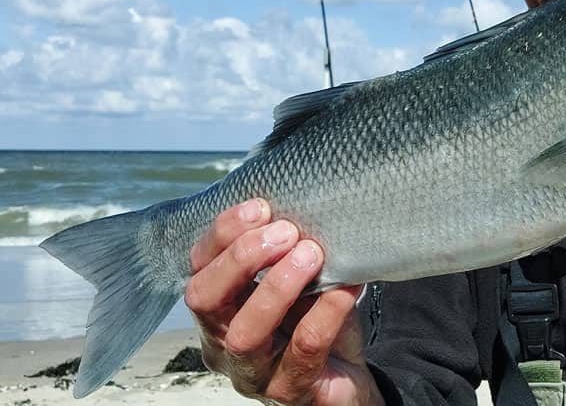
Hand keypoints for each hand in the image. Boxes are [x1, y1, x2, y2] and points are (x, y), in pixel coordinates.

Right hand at [185, 200, 384, 404]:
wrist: (346, 376)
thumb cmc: (313, 319)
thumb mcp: (296, 279)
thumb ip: (286, 249)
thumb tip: (301, 199)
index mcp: (219, 308)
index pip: (198, 266)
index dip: (224, 233)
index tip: (261, 206)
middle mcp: (223, 342)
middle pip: (205, 299)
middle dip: (241, 258)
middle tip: (286, 232)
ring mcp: (254, 373)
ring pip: (245, 334)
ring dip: (277, 287)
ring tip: (311, 255)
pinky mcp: (291, 390)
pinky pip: (304, 350)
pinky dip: (326, 312)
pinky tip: (346, 287)